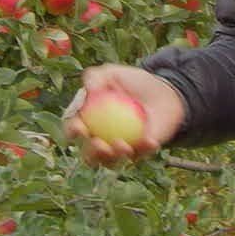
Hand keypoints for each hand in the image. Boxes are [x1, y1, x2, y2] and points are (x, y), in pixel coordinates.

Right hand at [61, 64, 185, 167]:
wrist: (162, 91)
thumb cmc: (133, 81)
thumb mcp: (112, 73)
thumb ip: (95, 77)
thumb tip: (87, 89)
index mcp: (87, 122)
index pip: (74, 130)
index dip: (72, 131)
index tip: (80, 127)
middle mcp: (99, 140)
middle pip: (89, 155)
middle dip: (91, 154)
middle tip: (99, 143)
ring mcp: (118, 150)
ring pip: (111, 162)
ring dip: (113, 158)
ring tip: (122, 145)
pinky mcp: (139, 154)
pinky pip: (140, 156)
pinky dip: (144, 149)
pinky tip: (148, 140)